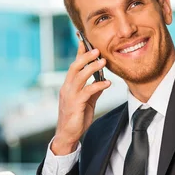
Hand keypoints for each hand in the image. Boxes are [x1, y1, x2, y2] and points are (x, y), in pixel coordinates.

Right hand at [51, 40, 110, 155]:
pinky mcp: (75, 104)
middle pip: (74, 67)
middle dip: (85, 56)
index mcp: (69, 85)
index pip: (74, 65)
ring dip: (91, 67)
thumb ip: (93, 91)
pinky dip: (98, 86)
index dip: (79, 52)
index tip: (84, 39)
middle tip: (97, 49)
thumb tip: (103, 81)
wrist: (68, 135)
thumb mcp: (87, 102)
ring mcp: (70, 96)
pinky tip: (107, 83)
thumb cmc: (76, 118)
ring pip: (79, 76)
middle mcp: (67, 87)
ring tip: (103, 61)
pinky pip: (87, 91)